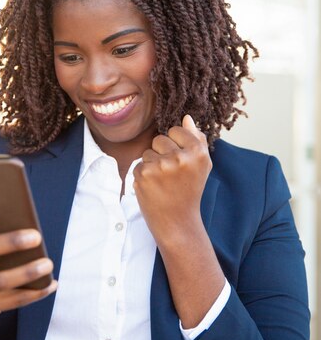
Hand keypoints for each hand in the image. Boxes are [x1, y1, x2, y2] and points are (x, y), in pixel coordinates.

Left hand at [134, 116, 223, 327]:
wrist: (177, 222)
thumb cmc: (189, 190)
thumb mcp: (201, 165)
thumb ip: (196, 139)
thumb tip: (187, 117)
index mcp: (197, 152)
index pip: (176, 129)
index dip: (176, 144)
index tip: (181, 161)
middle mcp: (180, 157)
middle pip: (160, 139)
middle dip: (162, 153)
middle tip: (171, 174)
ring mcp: (160, 166)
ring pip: (148, 151)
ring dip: (152, 164)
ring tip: (163, 181)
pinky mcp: (144, 174)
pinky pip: (138, 163)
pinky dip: (143, 175)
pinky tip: (153, 188)